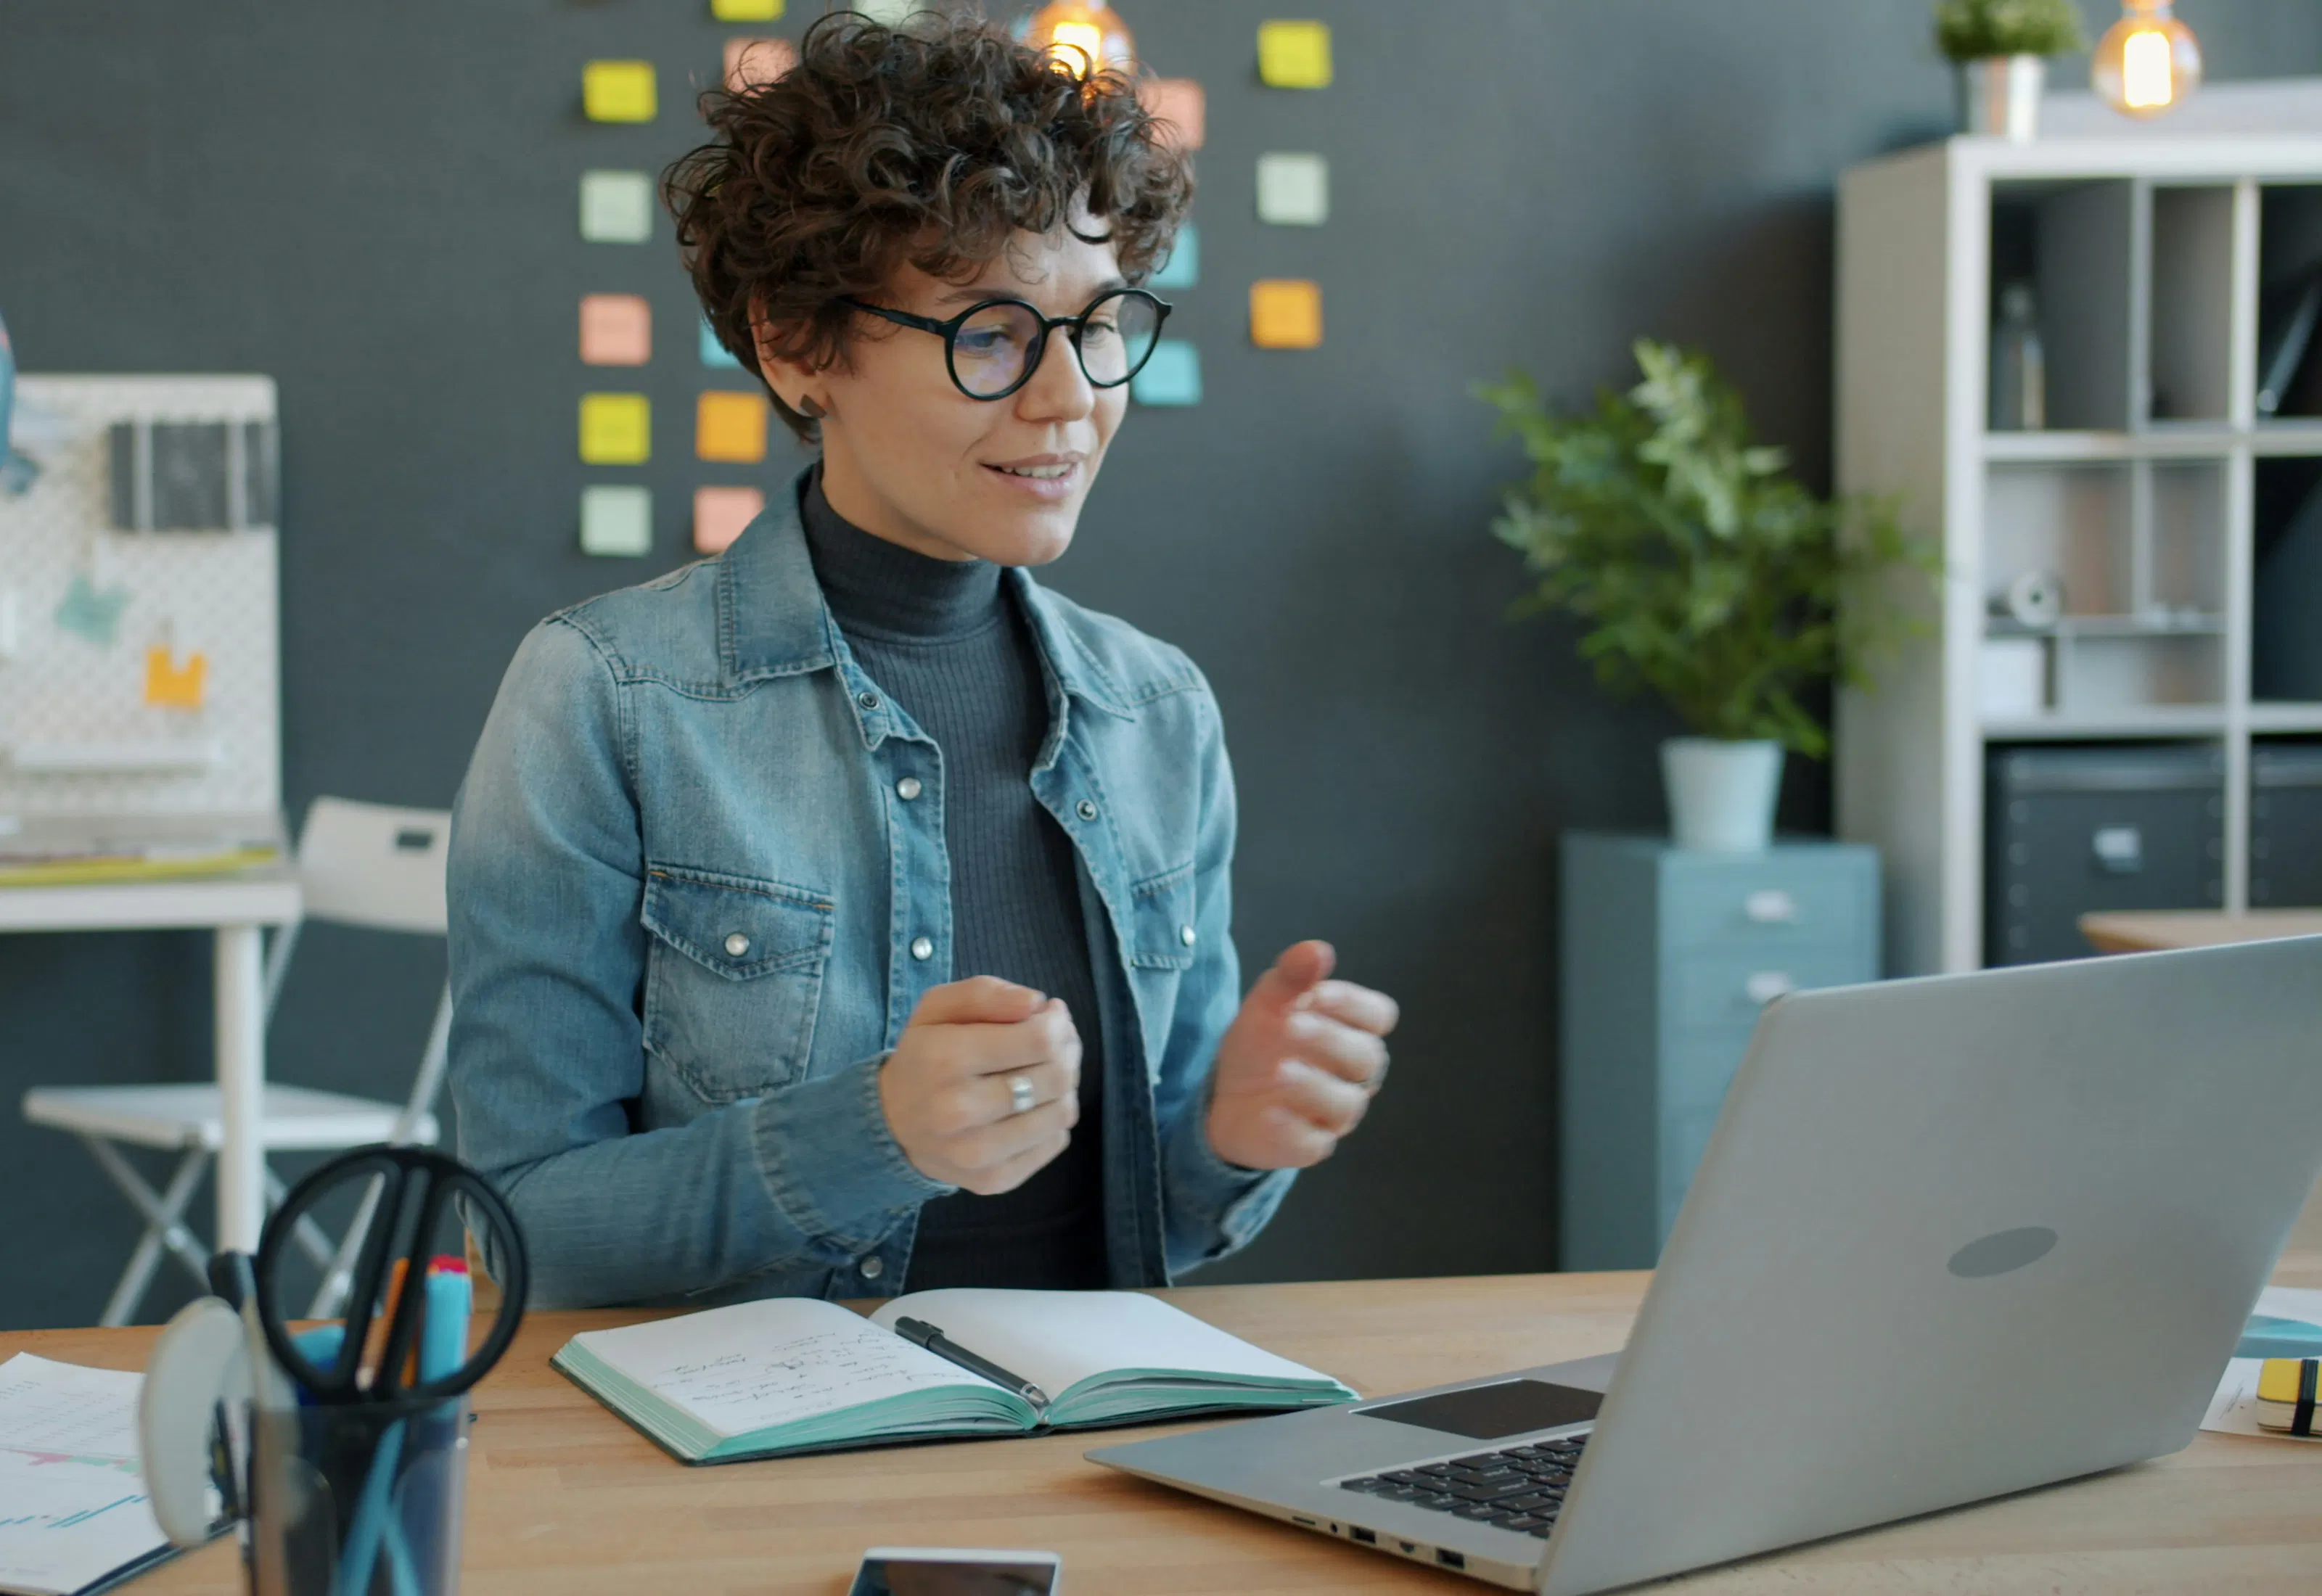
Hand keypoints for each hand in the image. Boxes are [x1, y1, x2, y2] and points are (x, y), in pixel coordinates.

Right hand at [879, 977, 1081, 1194]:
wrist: (890, 1125)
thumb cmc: (923, 1055)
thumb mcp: (937, 1008)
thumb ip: (985, 993)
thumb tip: (1036, 1003)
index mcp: (946, 1059)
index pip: (1038, 1040)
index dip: (1057, 1023)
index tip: (1051, 1015)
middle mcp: (959, 1111)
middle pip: (1056, 1077)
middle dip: (1067, 1050)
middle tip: (1058, 1041)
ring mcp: (977, 1153)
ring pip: (1062, 1113)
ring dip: (1067, 1085)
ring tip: (1048, 1071)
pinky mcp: (993, 1180)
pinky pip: (1055, 1143)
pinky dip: (1054, 1118)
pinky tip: (1033, 1105)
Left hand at [1205, 941, 1399, 1170]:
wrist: (1227, 1094)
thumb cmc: (1263, 1043)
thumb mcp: (1268, 1003)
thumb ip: (1292, 976)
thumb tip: (1318, 949)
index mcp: (1352, 1032)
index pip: (1379, 1016)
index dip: (1351, 1003)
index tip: (1314, 993)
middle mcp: (1353, 1075)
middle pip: (1367, 1057)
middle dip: (1330, 1039)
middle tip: (1290, 1025)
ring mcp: (1333, 1113)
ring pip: (1346, 1103)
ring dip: (1313, 1085)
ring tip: (1279, 1071)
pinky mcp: (1308, 1145)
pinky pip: (1312, 1143)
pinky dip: (1291, 1127)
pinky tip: (1268, 1111)